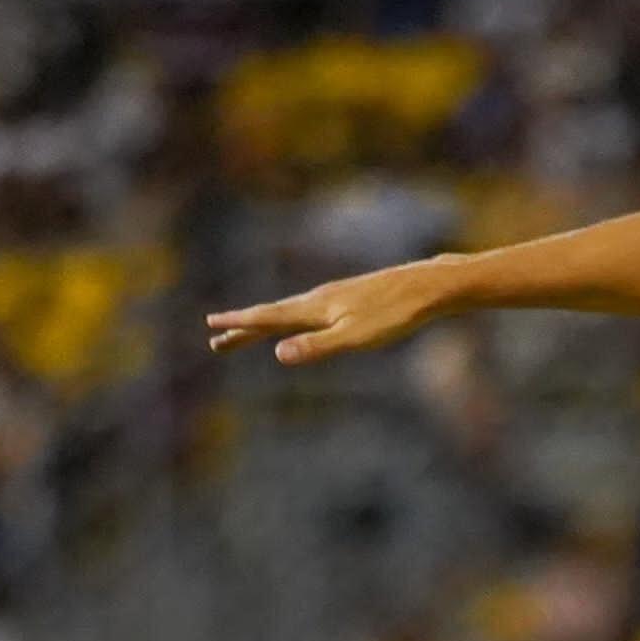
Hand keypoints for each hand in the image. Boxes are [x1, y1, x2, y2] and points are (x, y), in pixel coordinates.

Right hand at [204, 259, 454, 365]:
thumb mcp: (354, 338)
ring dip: (265, 323)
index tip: (212, 326)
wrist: (428, 287)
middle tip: (215, 338)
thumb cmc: (394, 315)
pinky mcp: (350, 298)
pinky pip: (308, 310)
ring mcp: (335, 297)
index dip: (239, 324)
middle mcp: (319, 299)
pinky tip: (299, 322)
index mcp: (315, 309)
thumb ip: (316, 347)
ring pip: (290, 312)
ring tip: (248, 331)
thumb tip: (276, 353)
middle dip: (243, 328)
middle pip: (273, 315)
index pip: (268, 318)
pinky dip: (290, 318)